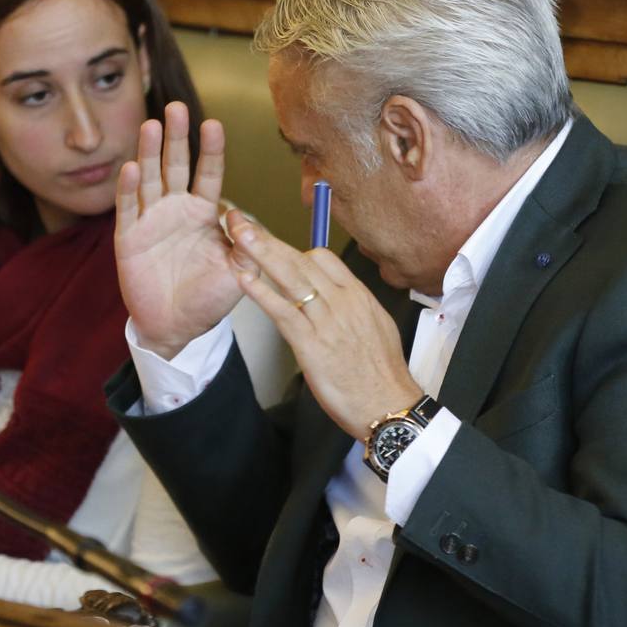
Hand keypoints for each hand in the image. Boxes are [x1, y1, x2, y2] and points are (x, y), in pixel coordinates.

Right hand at [116, 103, 242, 358]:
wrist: (176, 328)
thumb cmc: (208, 298)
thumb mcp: (238, 271)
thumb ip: (245, 244)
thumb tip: (240, 215)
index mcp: (203, 213)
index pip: (209, 174)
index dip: (211, 150)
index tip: (213, 124)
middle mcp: (176, 209)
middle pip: (176, 166)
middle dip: (176, 137)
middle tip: (175, 108)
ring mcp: (151, 220)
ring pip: (150, 179)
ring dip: (149, 153)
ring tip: (151, 125)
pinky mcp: (130, 237)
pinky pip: (129, 208)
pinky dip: (129, 189)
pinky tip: (131, 168)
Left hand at [226, 210, 423, 438]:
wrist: (388, 404)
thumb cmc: (381, 373)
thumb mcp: (377, 326)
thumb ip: (355, 307)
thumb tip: (337, 296)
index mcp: (359, 295)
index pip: (323, 258)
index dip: (294, 251)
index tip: (275, 248)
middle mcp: (342, 302)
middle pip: (301, 260)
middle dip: (270, 240)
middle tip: (244, 223)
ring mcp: (326, 321)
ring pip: (290, 278)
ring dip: (261, 255)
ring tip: (238, 237)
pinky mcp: (311, 344)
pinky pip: (282, 311)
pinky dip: (261, 292)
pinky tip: (245, 280)